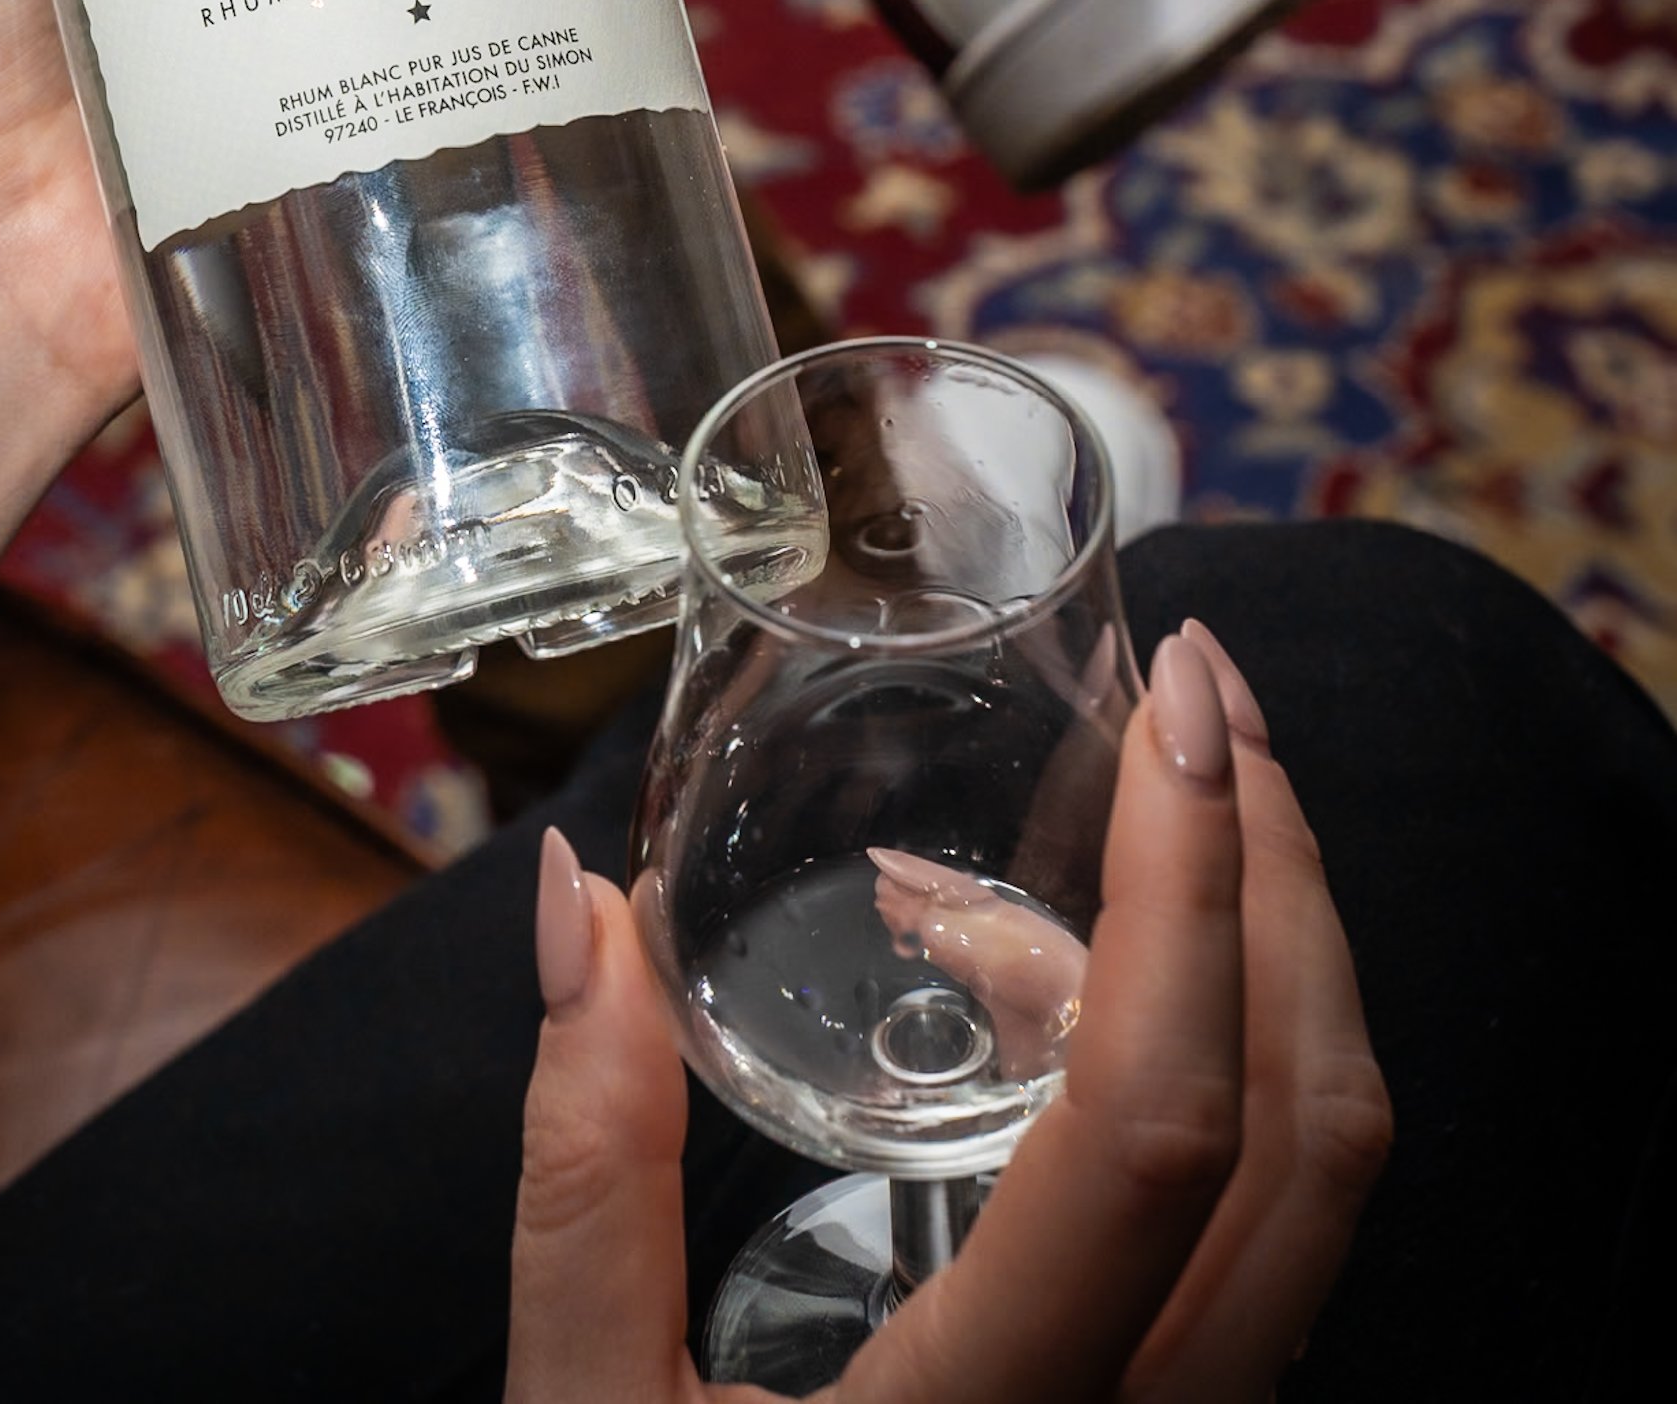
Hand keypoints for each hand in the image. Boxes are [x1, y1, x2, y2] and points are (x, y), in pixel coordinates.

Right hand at [508, 622, 1389, 1403]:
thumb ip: (583, 1169)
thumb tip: (578, 902)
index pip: (1171, 1124)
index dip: (1198, 887)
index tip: (1176, 701)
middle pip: (1319, 1128)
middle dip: (1283, 867)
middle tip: (1204, 684)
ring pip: (1324, 1176)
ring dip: (1260, 948)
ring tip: (1104, 805)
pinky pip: (1256, 1218)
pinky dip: (1200, 1050)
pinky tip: (1025, 977)